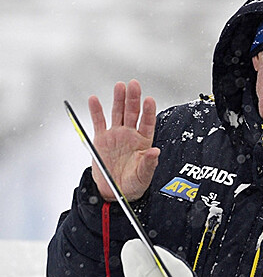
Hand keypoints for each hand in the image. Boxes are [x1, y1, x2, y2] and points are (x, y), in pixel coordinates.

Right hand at [89, 80, 159, 200]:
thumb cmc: (132, 184)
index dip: (149, 111)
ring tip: (120, 86)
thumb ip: (148, 164)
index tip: (149, 100)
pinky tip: (94, 100)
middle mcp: (130, 135)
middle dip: (133, 98)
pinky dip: (96, 111)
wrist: (113, 192)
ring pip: (117, 113)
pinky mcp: (101, 138)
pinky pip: (98, 122)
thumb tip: (155, 152)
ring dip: (118, 99)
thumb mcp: (143, 177)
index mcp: (143, 142)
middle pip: (133, 113)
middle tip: (134, 85)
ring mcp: (116, 135)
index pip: (148, 123)